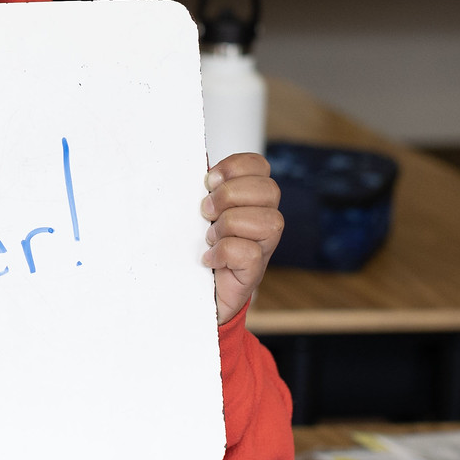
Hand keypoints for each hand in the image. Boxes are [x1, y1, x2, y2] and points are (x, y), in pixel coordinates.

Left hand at [201, 153, 283, 324]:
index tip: (209, 181)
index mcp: (250, 199)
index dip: (235, 167)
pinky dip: (224, 253)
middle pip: (269, 189)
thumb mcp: (196, 214)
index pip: (260, 166)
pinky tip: (209, 259)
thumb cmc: (194, 247)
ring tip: (209, 237)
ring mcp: (264, 246)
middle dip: (230, 196)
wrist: (191, 294)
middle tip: (206, 212)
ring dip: (229, 225)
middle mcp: (264, 219)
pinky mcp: (254, 272)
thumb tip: (192, 167)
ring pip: (267, 221)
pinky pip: (250, 253)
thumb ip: (201, 191)